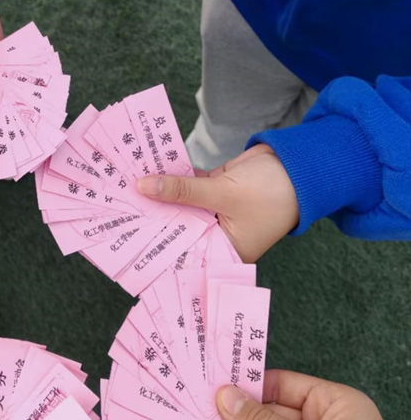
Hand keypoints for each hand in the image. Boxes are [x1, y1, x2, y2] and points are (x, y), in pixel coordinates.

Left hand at [138, 144, 298, 261]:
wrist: (301, 163)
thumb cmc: (273, 191)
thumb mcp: (222, 193)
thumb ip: (182, 190)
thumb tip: (144, 187)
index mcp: (224, 251)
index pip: (184, 255)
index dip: (156, 248)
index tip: (127, 241)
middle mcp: (217, 235)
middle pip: (177, 228)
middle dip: (152, 219)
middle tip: (118, 214)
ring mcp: (214, 211)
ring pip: (180, 205)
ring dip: (158, 197)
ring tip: (123, 194)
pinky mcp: (214, 190)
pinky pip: (187, 187)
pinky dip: (171, 181)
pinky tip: (146, 175)